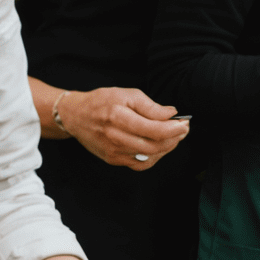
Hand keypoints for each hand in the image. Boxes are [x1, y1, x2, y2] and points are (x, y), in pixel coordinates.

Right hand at [57, 87, 189, 168]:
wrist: (75, 116)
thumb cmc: (102, 102)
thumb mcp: (126, 94)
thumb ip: (150, 106)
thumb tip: (171, 114)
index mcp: (117, 116)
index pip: (153, 129)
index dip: (174, 128)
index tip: (185, 122)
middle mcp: (114, 137)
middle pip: (153, 145)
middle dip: (174, 139)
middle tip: (183, 129)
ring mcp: (113, 152)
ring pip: (149, 157)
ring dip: (166, 148)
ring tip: (174, 137)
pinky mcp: (113, 160)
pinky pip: (140, 164)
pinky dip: (154, 157)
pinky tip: (159, 147)